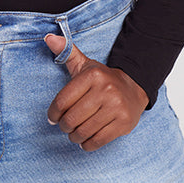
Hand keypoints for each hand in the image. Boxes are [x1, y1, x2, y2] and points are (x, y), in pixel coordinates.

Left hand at [44, 34, 147, 150]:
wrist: (134, 88)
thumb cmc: (102, 79)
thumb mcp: (84, 64)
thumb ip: (66, 51)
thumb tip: (49, 38)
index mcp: (92, 75)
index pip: (62, 101)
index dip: (53, 113)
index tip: (53, 118)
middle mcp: (106, 90)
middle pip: (71, 119)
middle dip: (64, 126)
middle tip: (65, 126)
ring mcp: (116, 107)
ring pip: (83, 132)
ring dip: (74, 137)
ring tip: (74, 133)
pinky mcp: (124, 123)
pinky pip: (98, 141)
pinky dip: (87, 144)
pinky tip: (86, 140)